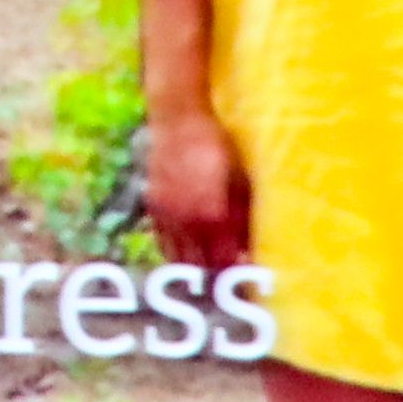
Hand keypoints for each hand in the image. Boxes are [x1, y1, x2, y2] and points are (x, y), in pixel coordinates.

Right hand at [142, 103, 247, 277]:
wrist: (178, 120)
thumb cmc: (217, 145)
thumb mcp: (240, 177)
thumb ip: (243, 212)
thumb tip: (248, 242)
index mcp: (212, 214)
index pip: (224, 257)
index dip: (234, 271)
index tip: (243, 276)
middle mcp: (187, 221)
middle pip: (200, 263)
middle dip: (214, 274)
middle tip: (225, 281)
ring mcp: (167, 215)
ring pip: (178, 256)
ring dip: (193, 266)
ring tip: (204, 274)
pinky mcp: (153, 206)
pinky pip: (163, 240)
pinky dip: (174, 251)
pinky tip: (184, 253)